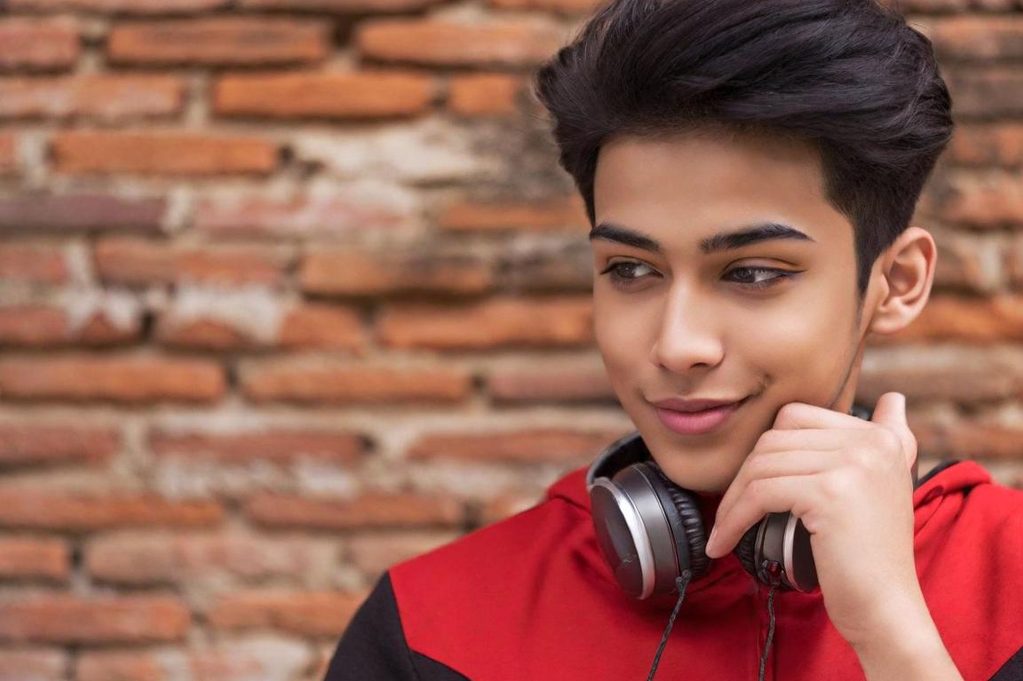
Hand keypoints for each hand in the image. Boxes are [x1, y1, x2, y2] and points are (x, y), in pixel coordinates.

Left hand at [703, 392, 923, 650]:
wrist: (887, 609)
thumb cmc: (872, 557)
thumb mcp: (888, 485)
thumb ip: (891, 439)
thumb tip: (892, 398)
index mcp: (881, 436)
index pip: (795, 417)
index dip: (764, 451)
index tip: (752, 485)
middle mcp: (872, 442)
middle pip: (774, 438)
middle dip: (744, 475)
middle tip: (732, 509)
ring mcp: (853, 464)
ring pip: (762, 465)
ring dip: (733, 500)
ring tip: (724, 527)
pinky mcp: (830, 492)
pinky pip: (760, 494)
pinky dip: (734, 518)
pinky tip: (723, 541)